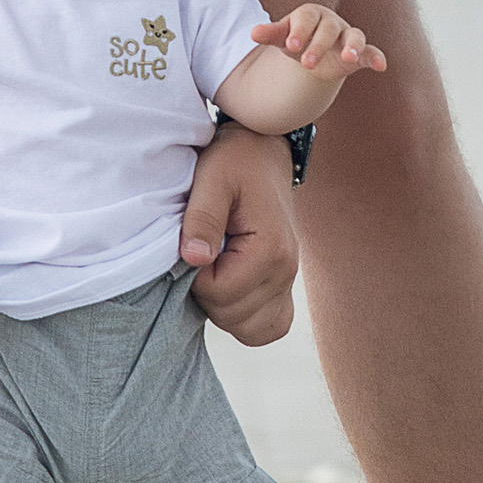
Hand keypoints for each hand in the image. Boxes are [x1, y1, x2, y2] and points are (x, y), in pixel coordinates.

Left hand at [180, 124, 297, 347]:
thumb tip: (194, 258)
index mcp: (270, 249)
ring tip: (215, 271)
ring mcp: (288, 281)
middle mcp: (286, 271)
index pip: (220, 294)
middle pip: (233, 317)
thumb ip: (202, 218)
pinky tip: (232, 291)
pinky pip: (271, 327)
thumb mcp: (212, 178)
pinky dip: (247, 319)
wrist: (262, 152)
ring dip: (224, 309)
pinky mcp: (284, 285)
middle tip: (203, 255)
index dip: (195, 277)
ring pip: (251, 330)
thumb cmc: (235, 161)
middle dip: (207, 293)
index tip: (194, 246)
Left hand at [248, 4, 387, 80]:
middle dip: (319, 45)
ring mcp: (347, 37)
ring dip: (352, 46)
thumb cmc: (296, 39)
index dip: (299, 31)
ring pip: (355, 36)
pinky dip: (377, 57)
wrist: (313, 51)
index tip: (291, 46)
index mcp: (311, 14)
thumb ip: (270, 34)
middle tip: (307, 63)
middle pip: (329, 29)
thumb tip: (253, 33)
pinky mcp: (359, 53)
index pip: (306, 18)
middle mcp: (332, 23)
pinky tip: (381, 66)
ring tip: (347, 58)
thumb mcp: (282, 37)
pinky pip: (371, 52)